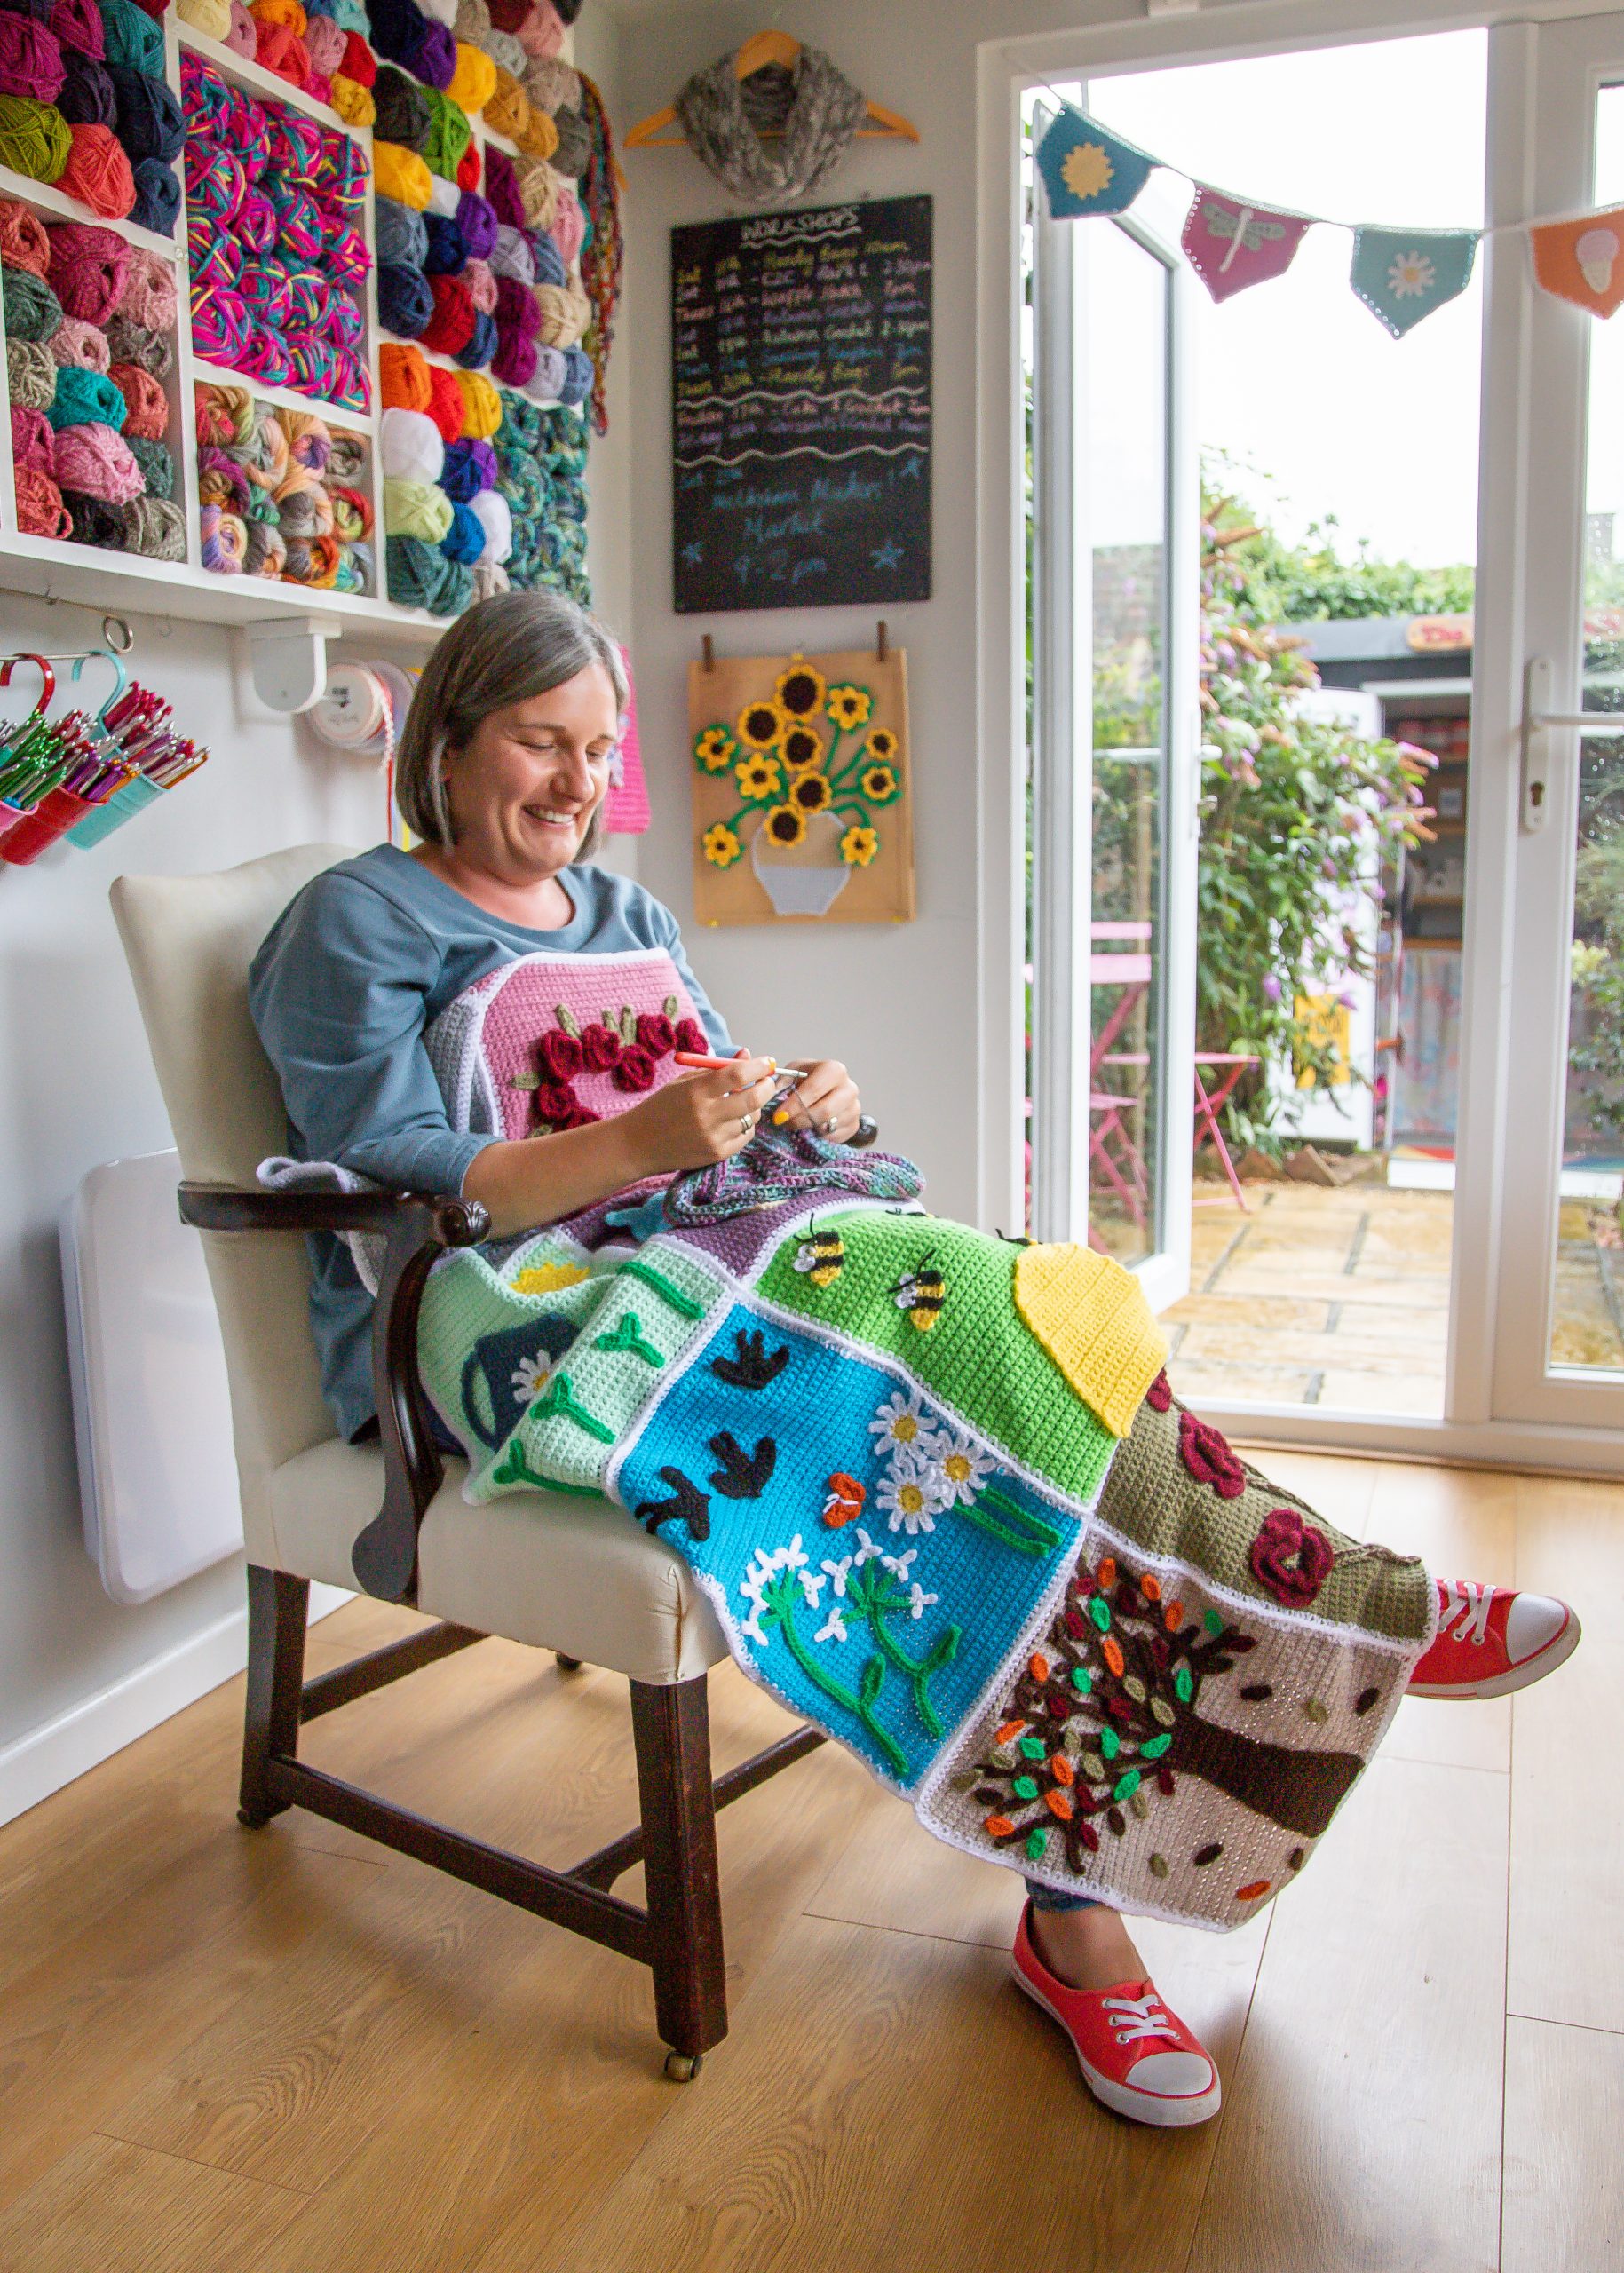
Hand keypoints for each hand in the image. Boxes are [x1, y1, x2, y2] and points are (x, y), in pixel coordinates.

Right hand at [620, 1054, 780, 1175]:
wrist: (638, 1145)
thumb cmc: (661, 1108)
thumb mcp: (684, 1082)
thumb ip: (716, 1069)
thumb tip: (747, 1054)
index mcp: (695, 1091)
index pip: (737, 1074)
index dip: (758, 1066)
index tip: (766, 1062)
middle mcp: (706, 1115)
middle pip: (753, 1098)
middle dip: (767, 1087)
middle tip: (767, 1082)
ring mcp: (713, 1137)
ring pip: (752, 1118)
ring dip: (752, 1107)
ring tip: (737, 1103)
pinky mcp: (717, 1154)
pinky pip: (745, 1136)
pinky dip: (744, 1126)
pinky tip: (729, 1122)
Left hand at [769, 1058, 861, 1142]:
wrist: (829, 1090)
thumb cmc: (808, 1080)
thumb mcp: (793, 1073)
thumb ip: (782, 1081)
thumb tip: (771, 1095)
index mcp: (834, 1070)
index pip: (814, 1089)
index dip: (794, 1104)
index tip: (778, 1116)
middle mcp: (849, 1088)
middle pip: (825, 1110)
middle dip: (800, 1120)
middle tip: (784, 1123)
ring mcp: (854, 1108)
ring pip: (828, 1126)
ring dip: (806, 1128)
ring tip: (795, 1123)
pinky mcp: (854, 1125)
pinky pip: (833, 1137)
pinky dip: (817, 1135)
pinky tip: (809, 1128)